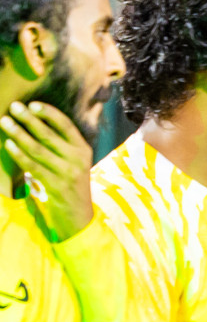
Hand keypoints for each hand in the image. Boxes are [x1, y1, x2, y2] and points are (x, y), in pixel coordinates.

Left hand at [1, 101, 94, 239]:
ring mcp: (68, 173)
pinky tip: (8, 144)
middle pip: (49, 135)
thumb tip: (33, 125)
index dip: (49, 113)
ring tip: (5, 122)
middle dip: (29, 120)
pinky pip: (33, 166)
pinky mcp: (57, 186)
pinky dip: (19, 154)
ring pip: (39, 149)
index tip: (32, 104)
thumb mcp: (72, 163)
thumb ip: (60, 146)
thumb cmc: (70, 186)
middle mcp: (78, 159)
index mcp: (83, 150)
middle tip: (13, 106)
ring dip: (19, 134)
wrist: (79, 217)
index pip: (66, 126)